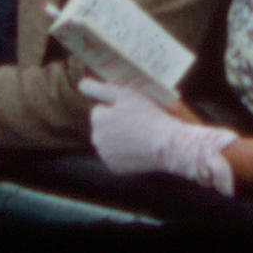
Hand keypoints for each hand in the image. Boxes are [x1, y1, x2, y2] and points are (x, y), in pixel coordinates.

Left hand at [81, 80, 236, 194]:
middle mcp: (96, 136)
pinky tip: (138, 150)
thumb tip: (81, 85)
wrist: (171, 147)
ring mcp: (104, 153)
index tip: (130, 111)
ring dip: (117, 137)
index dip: (115, 107)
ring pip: (108, 140)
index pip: (100, 107)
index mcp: (97, 117)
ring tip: (139, 137)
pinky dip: (122, 153)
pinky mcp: (114, 166)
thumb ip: (99, 88)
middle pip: (103, 124)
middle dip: (114, 122)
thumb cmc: (150, 116)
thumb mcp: (125, 94)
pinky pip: (114, 155)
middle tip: (138, 124)